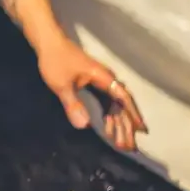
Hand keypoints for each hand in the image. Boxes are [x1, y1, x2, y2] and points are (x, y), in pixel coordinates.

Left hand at [34, 37, 146, 151]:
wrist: (49, 43)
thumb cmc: (56, 61)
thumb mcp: (62, 85)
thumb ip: (73, 104)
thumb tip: (85, 126)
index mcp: (103, 78)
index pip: (123, 98)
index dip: (132, 114)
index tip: (140, 130)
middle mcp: (106, 80)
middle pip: (121, 105)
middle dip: (126, 126)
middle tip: (130, 147)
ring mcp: (100, 83)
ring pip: (114, 106)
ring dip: (118, 124)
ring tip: (121, 144)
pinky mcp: (93, 85)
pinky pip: (106, 104)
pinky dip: (109, 117)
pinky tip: (109, 129)